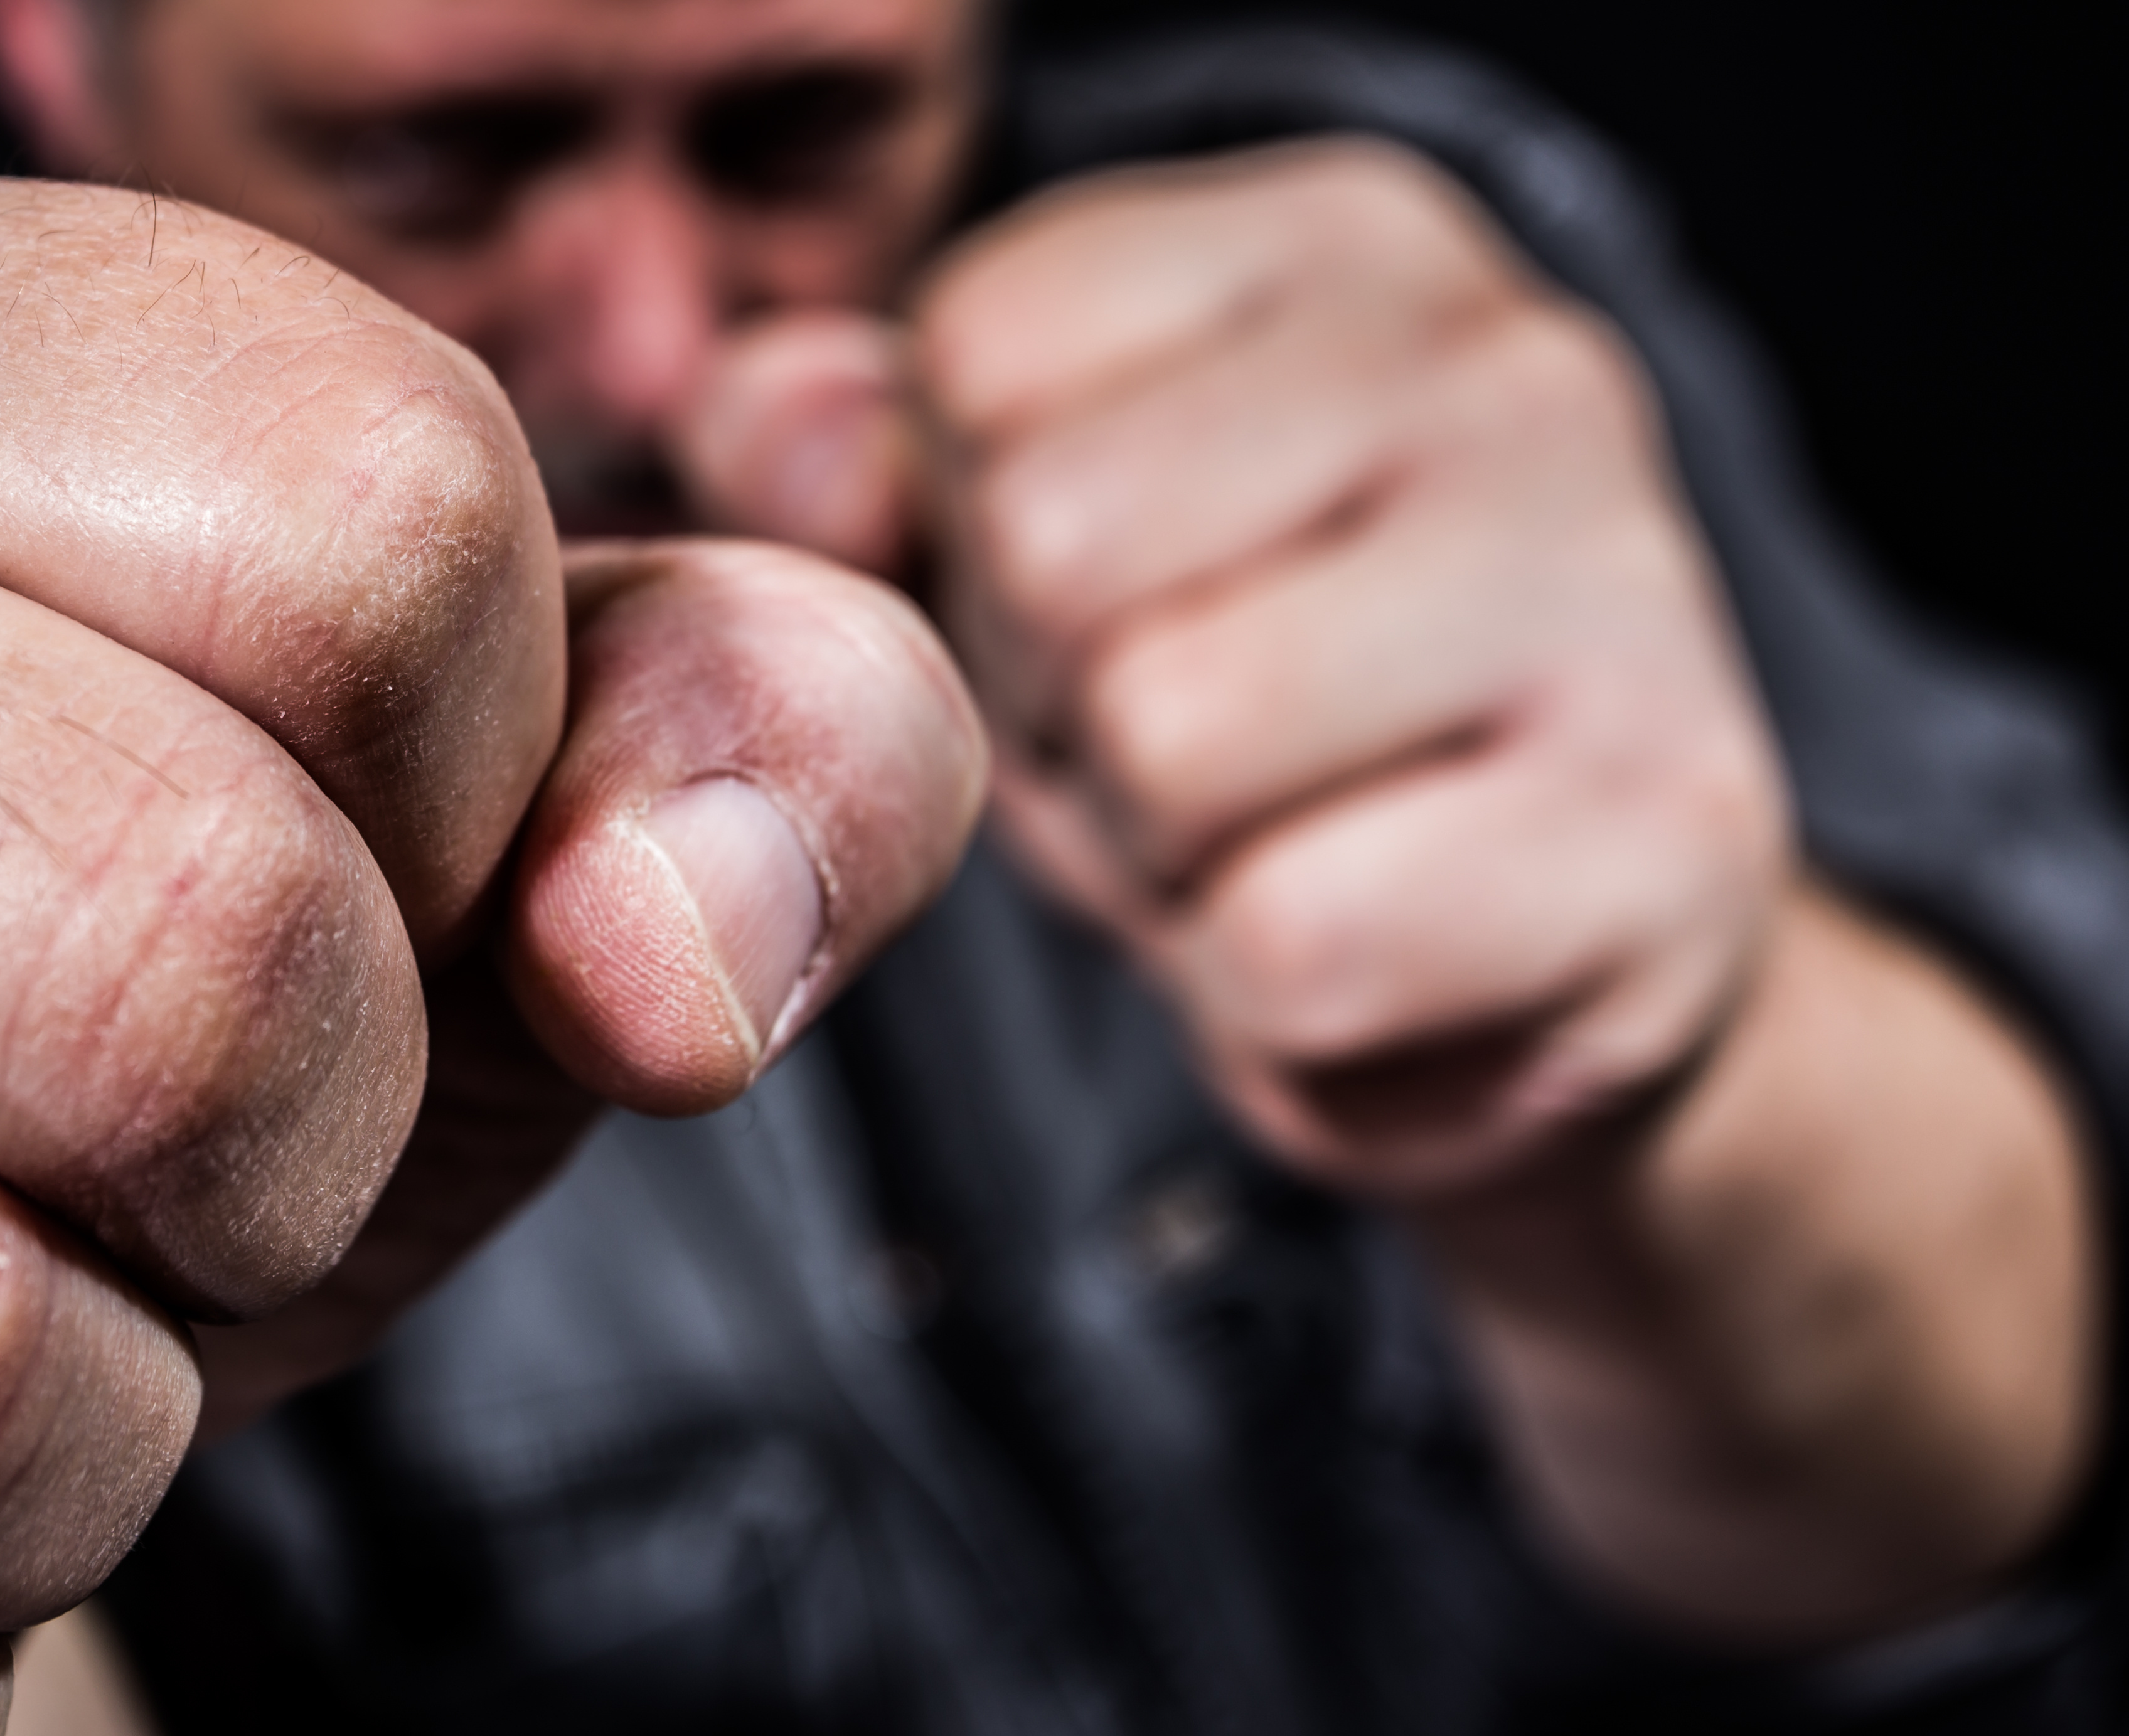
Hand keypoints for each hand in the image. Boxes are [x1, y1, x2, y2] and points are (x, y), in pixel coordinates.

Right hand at [0, 155, 982, 1731]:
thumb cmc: (7, 1046)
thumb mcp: (420, 829)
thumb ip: (720, 749)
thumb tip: (694, 938)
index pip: (368, 512)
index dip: (441, 817)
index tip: (260, 892)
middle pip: (173, 938)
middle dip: (259, 1164)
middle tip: (72, 1174)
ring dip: (33, 1457)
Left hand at [686, 140, 2092, 1642]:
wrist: (1529, 954)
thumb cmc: (1243, 712)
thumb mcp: (1008, 545)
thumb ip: (843, 451)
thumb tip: (772, 444)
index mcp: (1338, 241)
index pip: (977, 351)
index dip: (970, 533)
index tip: (1102, 601)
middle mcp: (1512, 365)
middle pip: (1057, 543)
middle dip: (1061, 699)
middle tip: (1178, 747)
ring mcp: (1628, 588)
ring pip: (1171, 738)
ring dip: (1158, 851)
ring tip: (1263, 834)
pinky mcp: (1671, 837)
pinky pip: (1292, 940)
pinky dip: (1265, 991)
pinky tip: (1361, 941)